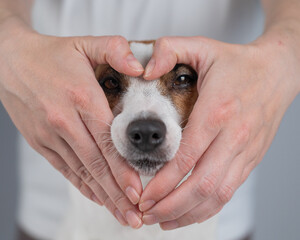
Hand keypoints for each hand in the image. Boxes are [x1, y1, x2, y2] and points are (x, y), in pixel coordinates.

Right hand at [0, 17, 143, 227]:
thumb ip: (116, 50)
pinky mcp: (41, 143)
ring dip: (102, 196)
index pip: (106, 141)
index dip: (122, 169)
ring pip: (81, 172)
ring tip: (120, 215)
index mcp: (81, 97)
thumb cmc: (52, 55)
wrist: (10, 61)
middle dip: (116, 193)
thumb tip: (141, 66)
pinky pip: (65, 170)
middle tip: (134, 217)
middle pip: (95, 164)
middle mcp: (65, 121)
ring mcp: (50, 135)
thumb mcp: (85, 43)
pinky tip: (97, 198)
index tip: (137, 191)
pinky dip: (82, 186)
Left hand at [139, 36, 299, 228]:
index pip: (187, 157)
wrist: (279, 71)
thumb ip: (170, 50)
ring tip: (161, 221)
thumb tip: (145, 69)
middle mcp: (233, 136)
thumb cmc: (237, 63)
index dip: (163, 183)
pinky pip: (229, 192)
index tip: (143, 195)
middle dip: (170, 206)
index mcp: (217, 111)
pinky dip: (207, 208)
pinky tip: (188, 214)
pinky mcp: (251, 159)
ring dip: (187, 214)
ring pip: (216, 195)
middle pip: (201, 184)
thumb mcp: (202, 47)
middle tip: (145, 214)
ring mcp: (245, 151)